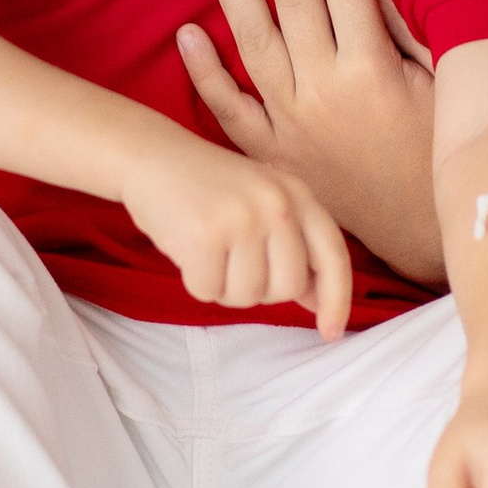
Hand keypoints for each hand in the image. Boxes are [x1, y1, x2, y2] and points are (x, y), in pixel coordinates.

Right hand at [118, 132, 352, 335]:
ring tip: (207, 247)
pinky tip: (186, 248)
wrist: (150, 154)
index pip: (332, 256)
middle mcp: (277, 202)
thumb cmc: (208, 187)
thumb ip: (294, 246)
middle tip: (231, 260)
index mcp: (296, 192)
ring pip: (247, 296)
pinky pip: (208, 291)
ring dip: (222, 286)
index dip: (337, 299)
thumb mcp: (262, 203)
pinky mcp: (205, 234)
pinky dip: (195, 281)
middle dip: (258, 288)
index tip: (330, 332)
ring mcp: (242, 217)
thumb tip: (319, 301)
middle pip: (286, 287)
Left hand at [177, 0, 441, 284]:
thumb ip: (406, 25)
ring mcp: (293, 125)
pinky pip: (230, 110)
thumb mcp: (443, 84)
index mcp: (373, 67)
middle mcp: (326, 90)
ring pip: (254, 43)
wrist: (427, 239)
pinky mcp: (275, 155)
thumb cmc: (443, 153)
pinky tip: (186, 32)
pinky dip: (204, 73)